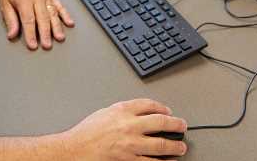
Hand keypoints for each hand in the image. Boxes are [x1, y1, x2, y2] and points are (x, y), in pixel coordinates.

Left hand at [0, 0, 73, 49]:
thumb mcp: (5, 5)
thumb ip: (10, 20)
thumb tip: (12, 35)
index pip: (28, 20)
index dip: (31, 34)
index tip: (33, 45)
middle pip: (42, 18)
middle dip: (45, 33)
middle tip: (47, 45)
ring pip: (53, 13)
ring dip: (57, 26)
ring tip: (59, 38)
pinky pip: (60, 6)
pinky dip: (66, 15)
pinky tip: (70, 23)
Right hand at [64, 99, 187, 159]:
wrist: (74, 150)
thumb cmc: (85, 133)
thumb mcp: (104, 113)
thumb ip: (122, 111)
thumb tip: (137, 113)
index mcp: (122, 110)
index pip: (149, 105)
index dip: (162, 107)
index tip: (168, 110)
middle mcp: (129, 126)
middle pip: (161, 122)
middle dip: (176, 124)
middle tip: (182, 126)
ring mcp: (131, 145)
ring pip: (161, 145)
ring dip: (174, 146)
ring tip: (181, 147)